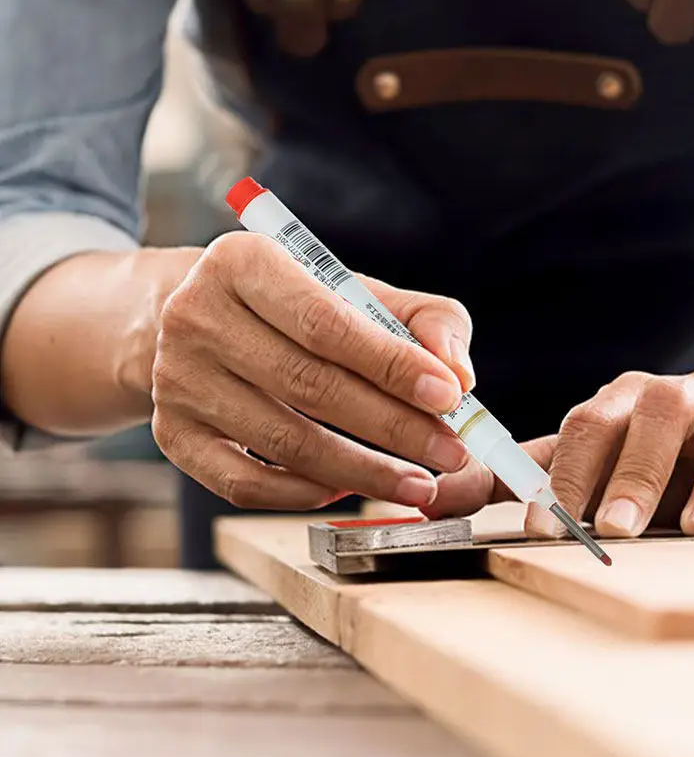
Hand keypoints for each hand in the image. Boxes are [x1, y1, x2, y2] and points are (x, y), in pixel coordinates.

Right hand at [151, 232, 474, 509]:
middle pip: (309, 385)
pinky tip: (349, 489)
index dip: (392, 364)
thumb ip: (423, 320)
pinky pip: (245, 483)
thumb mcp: (357, 289)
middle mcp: (196, 317)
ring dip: (363, 472)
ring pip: (283, 442)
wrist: (196, 318)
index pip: (326, 323)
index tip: (450, 396)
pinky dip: (306, 493)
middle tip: (451, 453)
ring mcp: (176, 381)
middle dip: (393, 427)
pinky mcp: (172, 434)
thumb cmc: (295, 305)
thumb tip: (459, 374)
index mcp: (242, 262)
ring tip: (418, 483)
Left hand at [425, 371, 693, 536]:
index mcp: (628, 401)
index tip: (545, 526)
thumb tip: (439, 495)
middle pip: (661, 415)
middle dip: (637, 472)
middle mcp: (686, 396)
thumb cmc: (658, 467)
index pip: (591, 424)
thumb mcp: (594, 469)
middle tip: (615, 530)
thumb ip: (531, 480)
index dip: (568, 474)